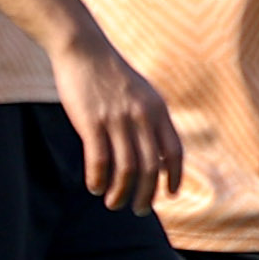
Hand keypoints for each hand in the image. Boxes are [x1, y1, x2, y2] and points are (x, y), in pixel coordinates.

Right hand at [50, 31, 184, 213]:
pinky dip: (98, 180)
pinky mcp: (91, 122)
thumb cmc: (111, 75)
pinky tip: (95, 188)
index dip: (174, 177)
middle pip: (151, 167)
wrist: (83, 49)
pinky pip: (100, 161)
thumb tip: (161, 159)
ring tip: (113, 204)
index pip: (175, 151)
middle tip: (138, 210)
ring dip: (121, 193)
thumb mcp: (142, 94)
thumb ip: (153, 123)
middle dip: (146, 195)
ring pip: (126, 170)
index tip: (168, 195)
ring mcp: (116, 119)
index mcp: (157, 110)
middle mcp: (141, 116)